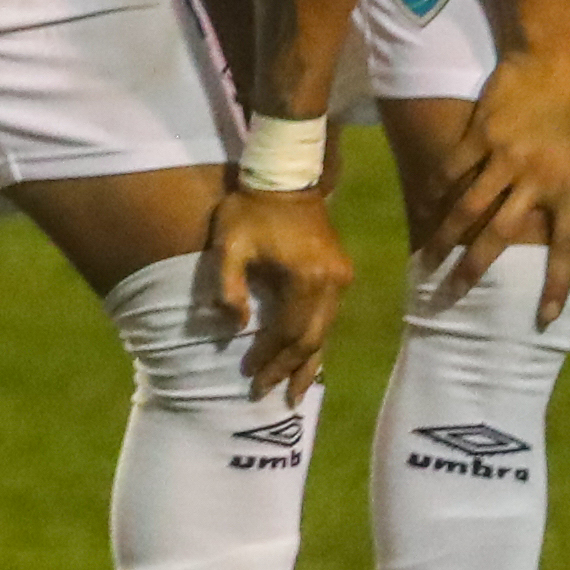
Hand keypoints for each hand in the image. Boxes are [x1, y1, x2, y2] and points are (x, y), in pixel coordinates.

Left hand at [191, 177, 356, 402]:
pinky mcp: (340, 272)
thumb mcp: (229, 244)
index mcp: (306, 277)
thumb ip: (229, 287)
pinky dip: (315, 340)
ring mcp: (340, 278)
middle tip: (266, 394)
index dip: (268, 356)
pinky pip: (329, 317)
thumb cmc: (250, 209)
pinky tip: (308, 358)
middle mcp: (331, 283)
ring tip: (295, 393)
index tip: (247, 374)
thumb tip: (238, 326)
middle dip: (288, 369)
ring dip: (307, 362)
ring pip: (325, 332)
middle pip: (311, 339)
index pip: (287, 332)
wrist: (286, 175)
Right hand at [430, 36, 569, 306]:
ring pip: (468, 207)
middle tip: (454, 295)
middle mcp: (537, 178)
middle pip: (500, 236)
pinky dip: (437, 193)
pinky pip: (453, 171)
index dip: (556, 285)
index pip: (567, 248)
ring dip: (445, 237)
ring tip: (428, 260)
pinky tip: (426, 209)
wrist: (555, 55)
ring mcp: (504, 156)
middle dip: (474, 269)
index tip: (543, 318)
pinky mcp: (479, 134)